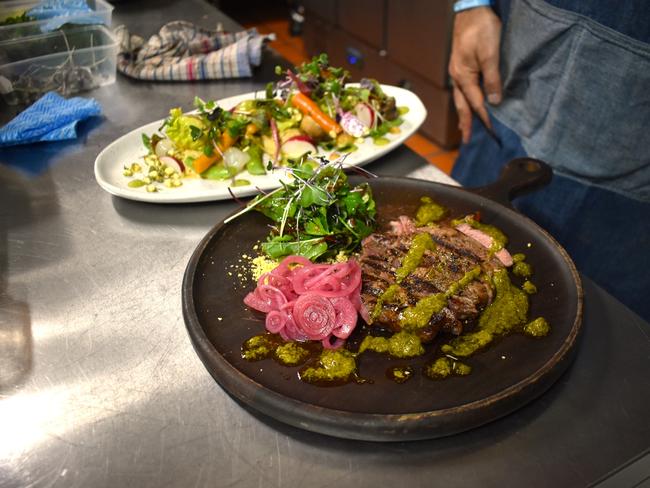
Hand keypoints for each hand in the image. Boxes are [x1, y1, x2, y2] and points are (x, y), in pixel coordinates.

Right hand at [448, 7, 501, 142]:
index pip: (475, 103)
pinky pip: (463, 89)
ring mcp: (457, 71)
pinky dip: (465, 100)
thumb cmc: (481, 28)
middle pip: (462, 105)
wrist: (471, 8)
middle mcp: (457, 76)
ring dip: (464, 113)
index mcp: (463, 76)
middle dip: (465, 123)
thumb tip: (494, 101)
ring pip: (461, 98)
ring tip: (465, 126)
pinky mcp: (461, 65)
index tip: (491, 133)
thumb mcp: (490, 53)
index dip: (484, 118)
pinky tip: (468, 102)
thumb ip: (492, 77)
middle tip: (467, 140)